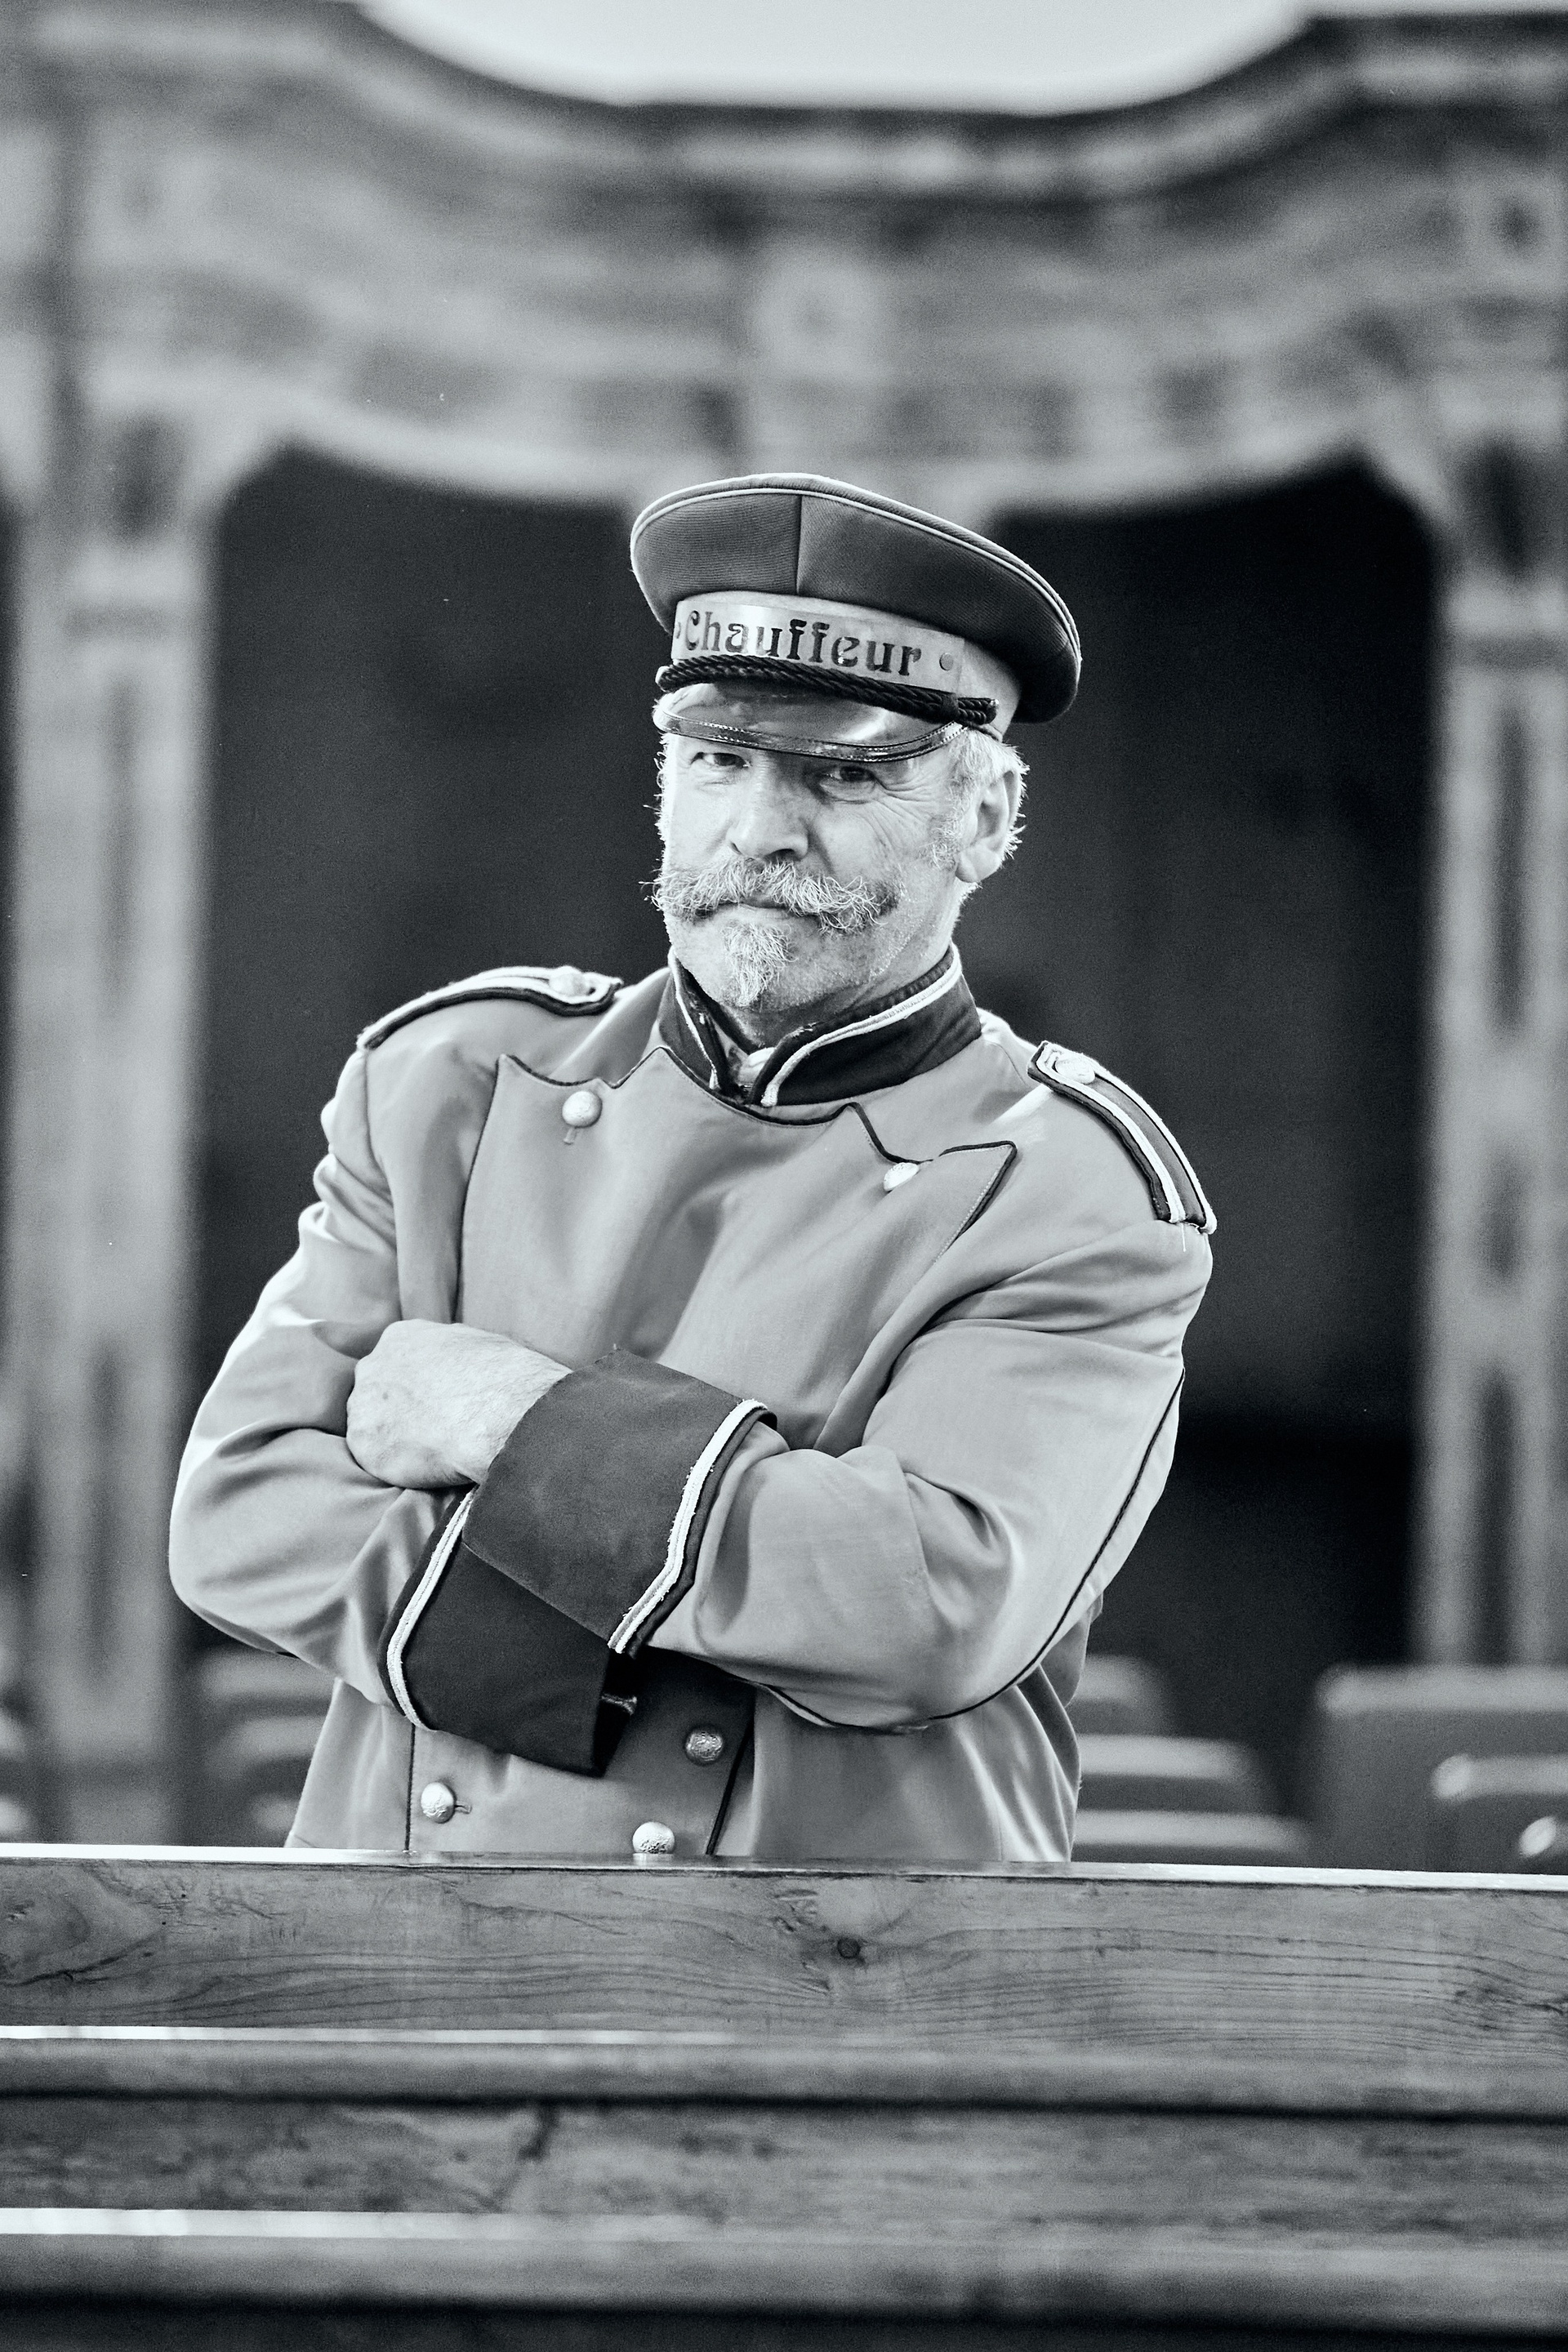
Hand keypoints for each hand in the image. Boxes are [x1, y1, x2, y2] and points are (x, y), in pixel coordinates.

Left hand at [346, 1319, 570, 1489]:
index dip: (413, 1384)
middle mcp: (373, 1366)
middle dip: (395, 1409)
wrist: (496, 1414)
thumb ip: (448, 1352)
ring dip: (393, 1438)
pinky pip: (375, 1459)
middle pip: (374, 1391)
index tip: (429, 1401)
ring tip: (429, 1450)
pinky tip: (423, 1466)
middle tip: (426, 1428)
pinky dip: (395, 1466)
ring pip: (370, 1426)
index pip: (395, 1361)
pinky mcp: (363, 1445)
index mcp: (400, 1338)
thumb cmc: (500, 1377)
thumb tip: (450, 1361)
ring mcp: (363, 1406)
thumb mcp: (476, 1344)